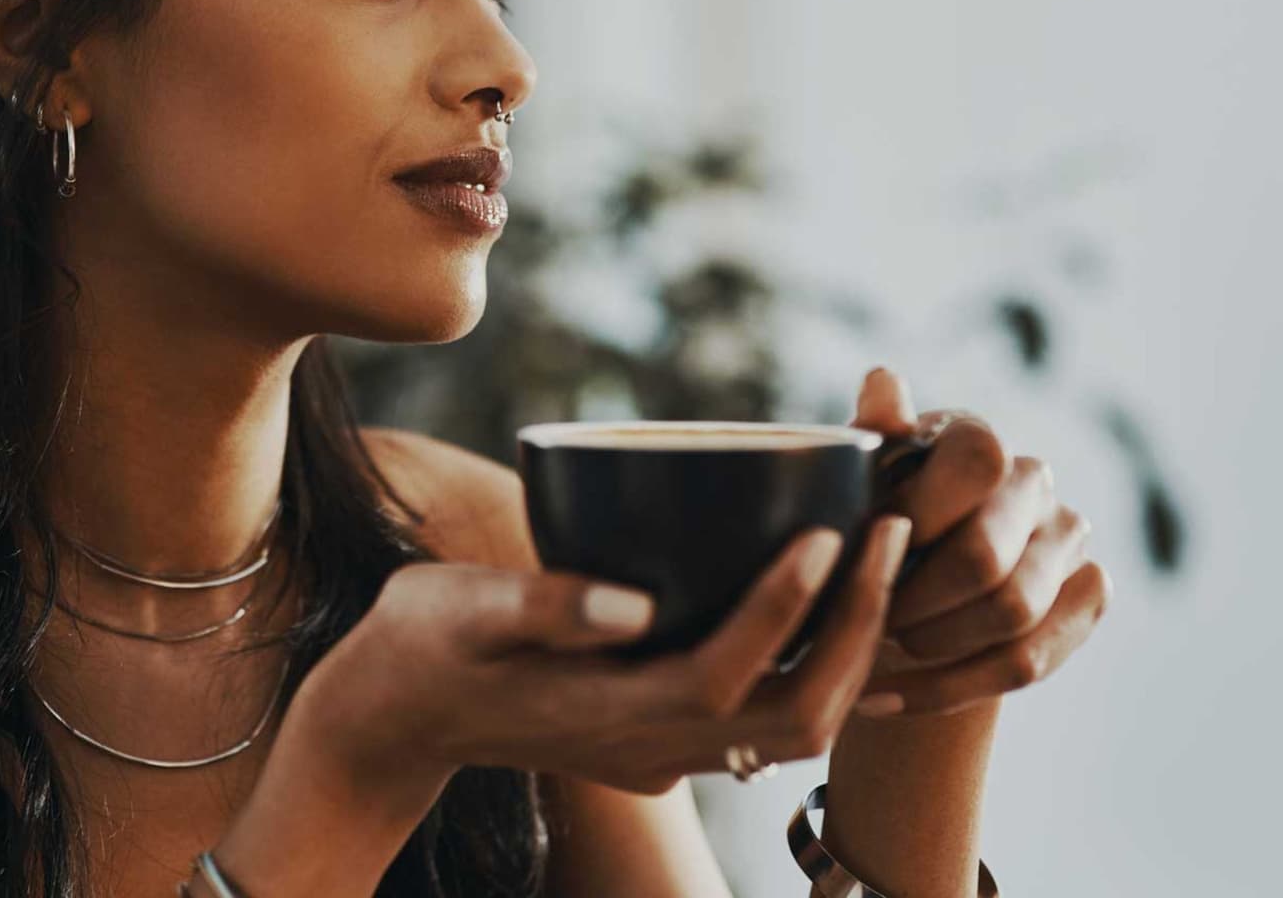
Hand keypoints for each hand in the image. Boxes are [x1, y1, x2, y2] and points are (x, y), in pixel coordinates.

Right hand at [296, 511, 917, 798]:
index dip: (787, 608)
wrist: (391, 721)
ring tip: (880, 551)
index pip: (726, 674)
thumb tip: (630, 600)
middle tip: (891, 530)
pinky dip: (821, 659)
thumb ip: (538, 607)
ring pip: (798, 725)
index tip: (827, 529)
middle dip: (858, 627)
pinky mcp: (664, 738)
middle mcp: (652, 747)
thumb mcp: (455, 613)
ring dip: (853, 645)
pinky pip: (772, 714)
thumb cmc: (418, 647)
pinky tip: (834, 592)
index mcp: (607, 714)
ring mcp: (663, 753)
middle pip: (797, 715)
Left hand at [844, 365, 1112, 717]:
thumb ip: (870, 437)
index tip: (858, 552)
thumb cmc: (869, 525)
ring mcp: (1069, 540)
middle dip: (913, 601)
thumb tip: (882, 380)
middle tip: (863, 620)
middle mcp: (1035, 480)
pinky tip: (886, 698)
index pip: (975, 466)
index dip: (913, 518)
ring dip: (931, 647)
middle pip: (987, 556)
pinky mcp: (1086, 597)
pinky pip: (1026, 661)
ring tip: (875, 653)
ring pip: (1012, 615)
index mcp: (978, 438)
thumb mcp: (854, 482)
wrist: (906, 594)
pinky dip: (948, 689)